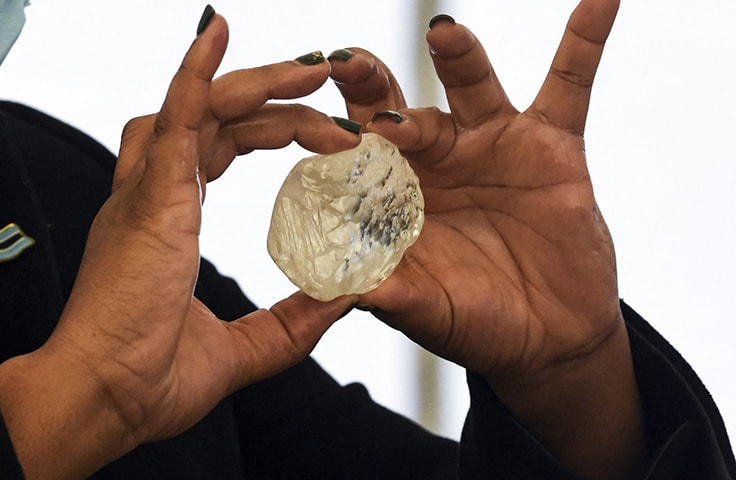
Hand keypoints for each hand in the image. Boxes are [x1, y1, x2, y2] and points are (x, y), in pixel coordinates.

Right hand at [0, 12, 357, 479]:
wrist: (104, 403)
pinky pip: (175, 118)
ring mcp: (147, 191)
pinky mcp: (149, 198)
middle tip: (326, 78)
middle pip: (219, 118)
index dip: (271, 129)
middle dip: (276, 95)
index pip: (222, 148)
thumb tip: (341, 302)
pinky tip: (218, 33)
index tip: (323, 133)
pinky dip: (195, 74)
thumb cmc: (150, 379)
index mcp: (167, 219)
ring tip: (312, 67)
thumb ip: (290, 324)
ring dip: (256, 80)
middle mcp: (152, 194)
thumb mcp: (242, 349)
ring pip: (202, 108)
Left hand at [331, 1, 646, 477]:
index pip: (357, 157)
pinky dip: (585, 42)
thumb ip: (392, 297)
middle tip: (348, 64)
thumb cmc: (474, 322)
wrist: (546, 336)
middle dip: (371, 83)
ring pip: (470, 85)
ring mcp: (492, 143)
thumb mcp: (429, 312)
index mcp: (395, 194)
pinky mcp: (552, 144)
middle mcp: (438, 158)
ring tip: (443, 33)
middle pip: (397, 104)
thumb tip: (344, 292)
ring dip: (457, 55)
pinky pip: (569, 83)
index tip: (313, 130)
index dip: (334, 140)